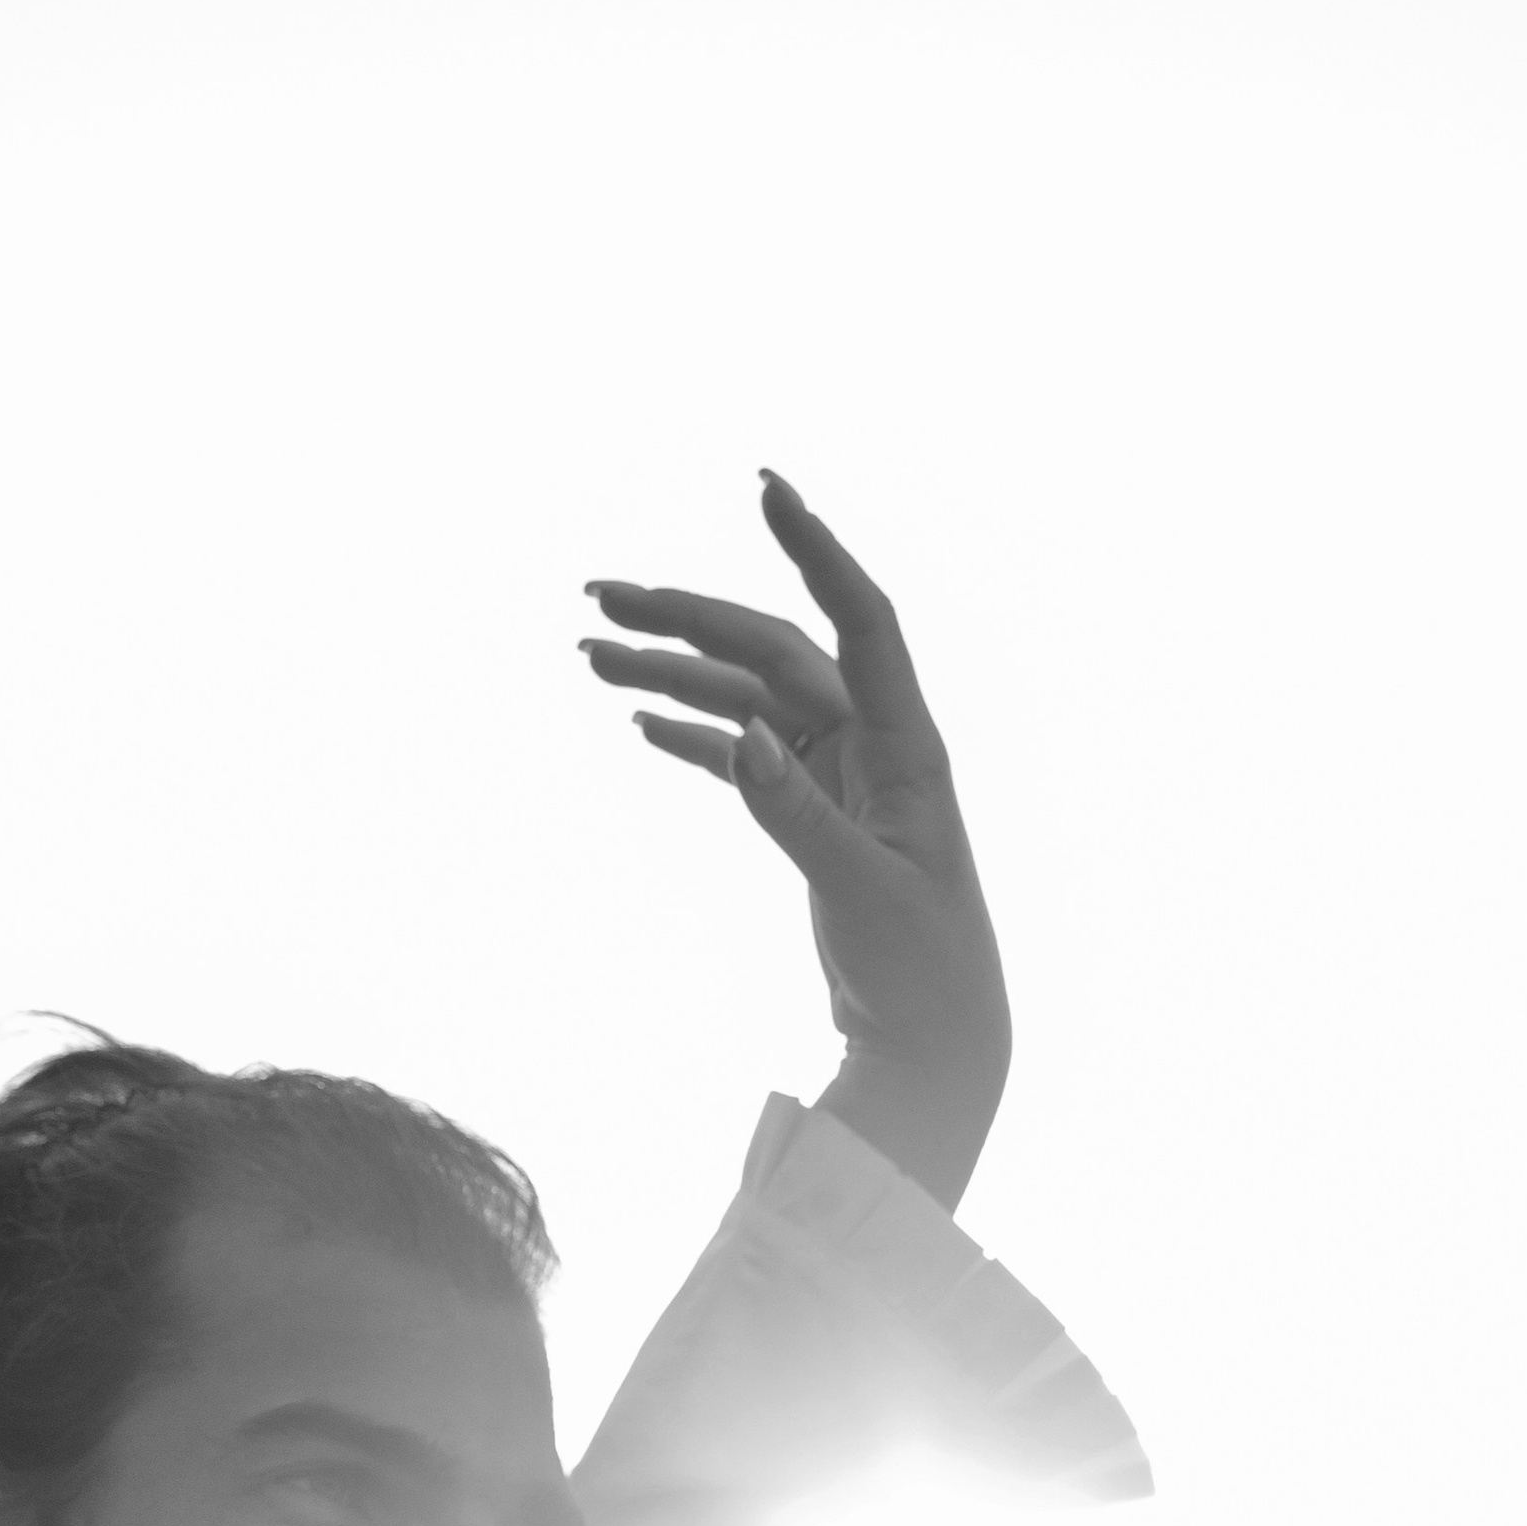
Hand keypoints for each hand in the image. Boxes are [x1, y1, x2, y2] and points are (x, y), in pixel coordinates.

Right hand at [581, 474, 1010, 1207]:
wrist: (937, 1038)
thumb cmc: (924, 967)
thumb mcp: (863, 892)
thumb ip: (799, 815)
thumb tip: (740, 736)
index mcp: (907, 744)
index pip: (860, 618)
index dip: (815, 548)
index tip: (766, 487)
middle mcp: (873, 742)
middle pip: (772, 650)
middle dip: (688, 616)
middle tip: (599, 596)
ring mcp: (839, 775)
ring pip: (746, 699)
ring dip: (671, 675)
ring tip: (589, 657)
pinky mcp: (812, 814)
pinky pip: (744, 755)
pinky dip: (693, 735)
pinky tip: (638, 723)